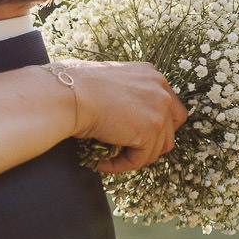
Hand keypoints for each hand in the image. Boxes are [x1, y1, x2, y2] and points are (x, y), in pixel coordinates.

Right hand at [59, 61, 186, 171]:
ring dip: (135, 156)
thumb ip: (127, 96)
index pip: (168, 105)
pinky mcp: (151, 129)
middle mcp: (161, 87)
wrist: (68, 94)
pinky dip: (122, 165)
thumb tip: (128, 120)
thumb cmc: (75, 88)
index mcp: (150, 73)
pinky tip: (102, 162)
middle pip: (170, 128)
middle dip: (151, 144)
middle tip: (127, 152)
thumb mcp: (109, 83)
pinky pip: (141, 158)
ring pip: (158, 147)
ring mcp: (160, 108)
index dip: (154, 125)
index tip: (134, 137)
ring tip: (110, 158)